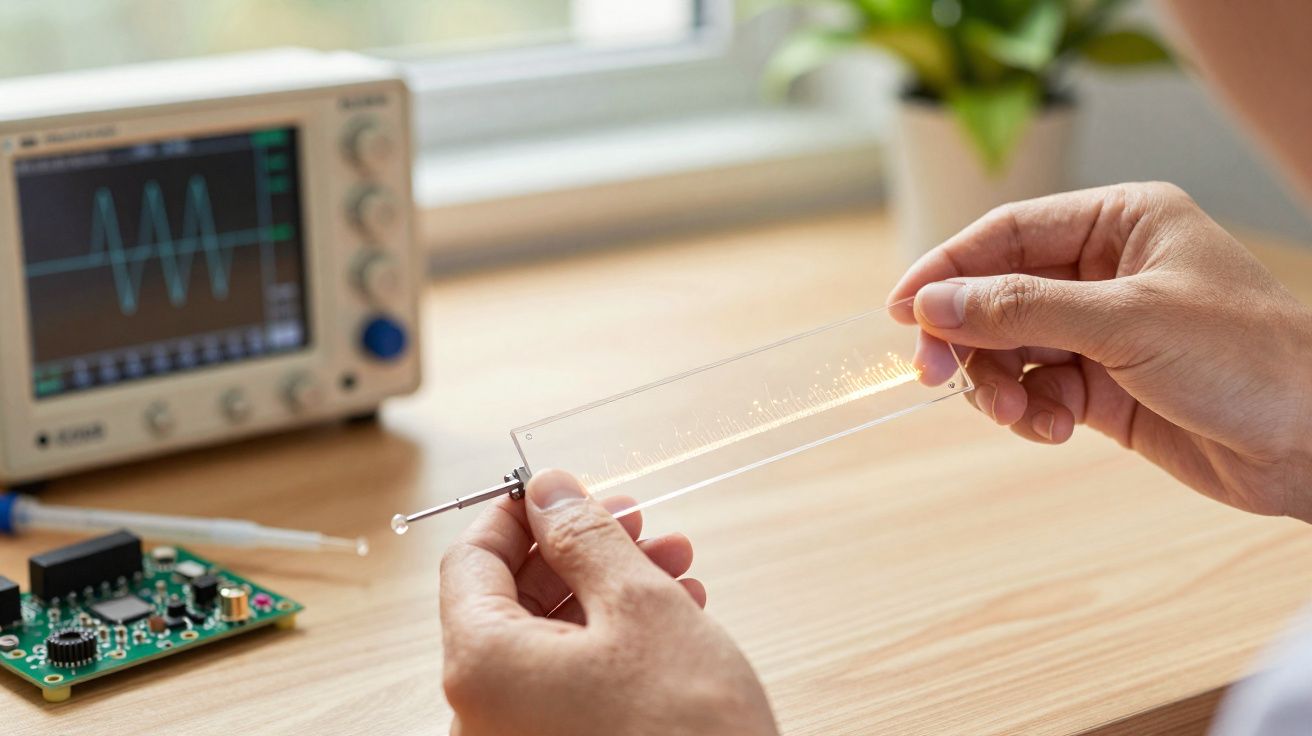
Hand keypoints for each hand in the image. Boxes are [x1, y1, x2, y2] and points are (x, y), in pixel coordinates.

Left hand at [439, 469, 777, 735]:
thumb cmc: (686, 733)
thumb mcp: (643, 608)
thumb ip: (587, 537)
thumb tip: (550, 492)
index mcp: (481, 666)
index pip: (471, 560)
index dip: (519, 514)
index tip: (562, 489)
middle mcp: (482, 713)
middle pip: (514, 600)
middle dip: (583, 551)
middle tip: (640, 523)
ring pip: (551, 640)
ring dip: (611, 591)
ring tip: (675, 566)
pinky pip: (569, 684)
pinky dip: (615, 643)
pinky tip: (674, 618)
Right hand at [888, 182, 1311, 521]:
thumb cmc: (1249, 358)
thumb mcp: (1126, 321)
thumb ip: (1021, 308)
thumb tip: (932, 303)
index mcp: (1120, 223)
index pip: (1007, 233)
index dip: (947, 269)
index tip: (901, 308)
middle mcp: (1105, 271)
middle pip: (996, 293)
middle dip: (967, 337)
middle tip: (934, 374)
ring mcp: (1102, 330)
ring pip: (1009, 348)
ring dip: (998, 385)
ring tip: (1018, 417)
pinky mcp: (1103, 386)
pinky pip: (1036, 391)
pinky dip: (1031, 413)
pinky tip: (1053, 430)